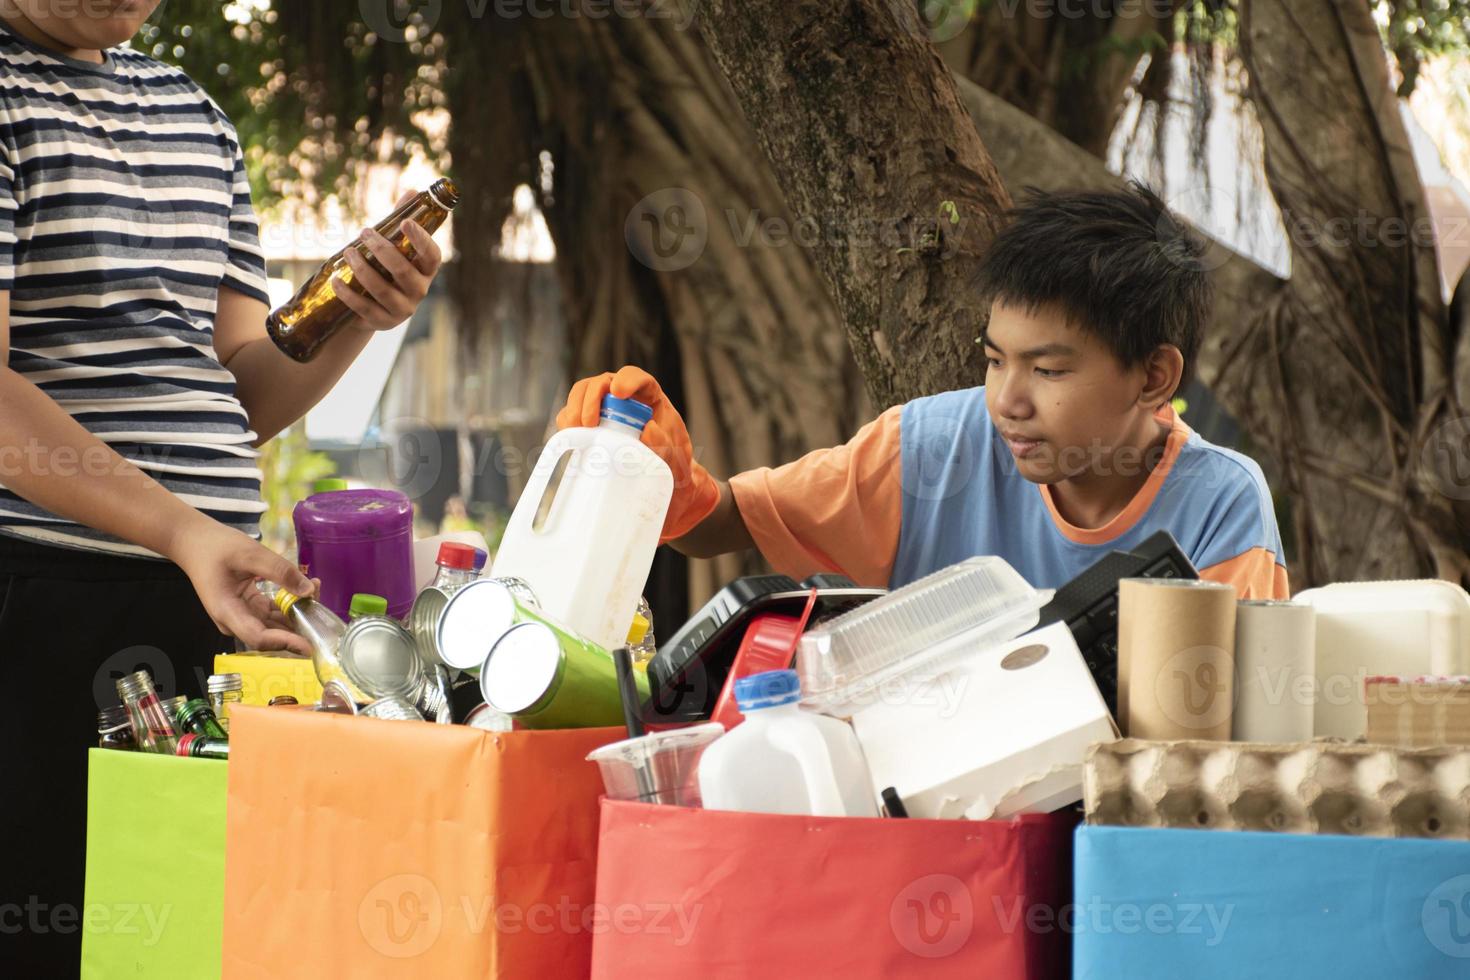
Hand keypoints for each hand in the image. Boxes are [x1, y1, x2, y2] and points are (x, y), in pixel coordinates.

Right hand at [167, 517, 317, 654]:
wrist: (193, 542)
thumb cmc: (216, 547)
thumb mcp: (250, 554)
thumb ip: (280, 571)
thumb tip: (308, 590)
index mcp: (227, 612)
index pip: (259, 638)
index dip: (285, 644)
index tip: (309, 645)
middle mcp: (234, 621)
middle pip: (270, 635)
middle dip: (298, 625)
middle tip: (321, 606)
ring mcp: (241, 616)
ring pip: (274, 625)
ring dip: (297, 614)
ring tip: (315, 590)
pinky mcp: (248, 609)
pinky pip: (272, 614)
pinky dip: (289, 605)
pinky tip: (305, 589)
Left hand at [333, 192, 443, 332]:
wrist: (369, 308)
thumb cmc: (384, 269)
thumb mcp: (393, 246)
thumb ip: (401, 220)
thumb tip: (413, 191)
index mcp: (426, 271)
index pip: (432, 256)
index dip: (421, 240)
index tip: (405, 223)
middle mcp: (419, 291)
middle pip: (404, 272)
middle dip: (383, 250)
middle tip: (364, 232)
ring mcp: (402, 309)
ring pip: (383, 290)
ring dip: (363, 270)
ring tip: (348, 252)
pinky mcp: (383, 322)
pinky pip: (364, 308)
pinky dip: (348, 294)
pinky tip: (336, 280)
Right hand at [555, 365, 719, 542]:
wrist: (665, 490)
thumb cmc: (674, 470)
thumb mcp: (677, 463)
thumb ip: (668, 448)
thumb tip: (648, 429)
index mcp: (652, 400)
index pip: (638, 378)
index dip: (627, 380)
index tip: (618, 393)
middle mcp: (627, 401)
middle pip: (603, 382)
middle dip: (591, 397)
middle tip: (588, 423)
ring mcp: (606, 412)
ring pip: (583, 394)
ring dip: (575, 407)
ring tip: (575, 429)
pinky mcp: (591, 427)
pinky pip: (573, 415)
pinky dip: (567, 421)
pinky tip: (569, 435)